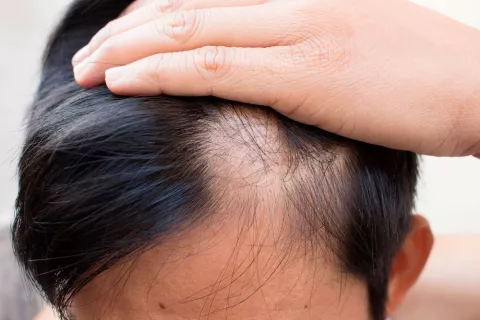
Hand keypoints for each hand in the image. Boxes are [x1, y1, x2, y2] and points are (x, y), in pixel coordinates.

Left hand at [72, 0, 479, 156]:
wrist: (476, 85)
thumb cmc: (419, 74)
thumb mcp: (351, 47)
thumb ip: (299, 50)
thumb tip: (264, 67)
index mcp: (298, 0)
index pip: (203, 0)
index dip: (150, 19)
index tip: (121, 43)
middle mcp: (289, 6)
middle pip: (183, 9)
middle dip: (125, 33)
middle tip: (87, 58)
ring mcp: (296, 35)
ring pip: (189, 32)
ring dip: (129, 51)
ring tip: (88, 72)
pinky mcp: (304, 73)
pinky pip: (216, 69)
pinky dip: (163, 73)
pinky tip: (125, 82)